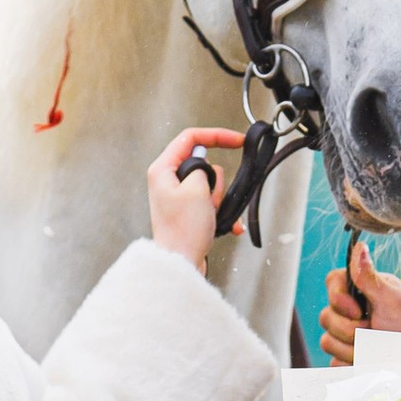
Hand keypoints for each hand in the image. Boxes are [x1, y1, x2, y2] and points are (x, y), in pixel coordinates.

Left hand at [147, 126, 246, 267]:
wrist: (181, 264)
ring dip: (218, 200)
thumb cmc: (183, 231)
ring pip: (211, 185)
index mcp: (162, 169)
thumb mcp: (196, 189)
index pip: (191, 137)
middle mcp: (167, 180)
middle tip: (209, 199)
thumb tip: (206, 166)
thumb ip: (203, 168)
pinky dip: (222, 213)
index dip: (217, 135)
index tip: (238, 141)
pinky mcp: (188, 211)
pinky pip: (212, 203)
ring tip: (210, 216)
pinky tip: (228, 226)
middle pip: (204, 164)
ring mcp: (178, 197)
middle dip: (216, 182)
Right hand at [318, 236, 400, 363]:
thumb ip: (370, 277)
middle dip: (349, 329)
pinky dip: (351, 362)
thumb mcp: (393, 298)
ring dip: (352, 348)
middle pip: (325, 317)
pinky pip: (334, 361)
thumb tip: (360, 247)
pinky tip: (368, 358)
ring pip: (327, 341)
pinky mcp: (345, 356)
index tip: (358, 310)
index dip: (338, 298)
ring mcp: (344, 334)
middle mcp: (348, 310)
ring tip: (374, 346)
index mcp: (358, 289)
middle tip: (372, 330)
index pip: (331, 282)